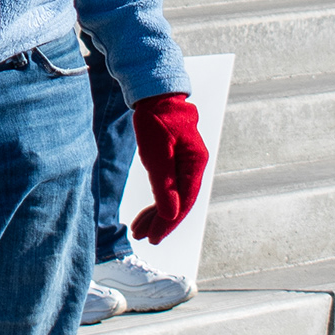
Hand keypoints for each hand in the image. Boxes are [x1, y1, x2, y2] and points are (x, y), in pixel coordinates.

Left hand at [130, 93, 207, 243]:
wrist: (155, 96)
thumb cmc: (156, 121)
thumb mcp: (156, 156)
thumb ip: (164, 187)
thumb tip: (171, 216)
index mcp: (194, 165)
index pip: (184, 203)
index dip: (168, 223)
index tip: (153, 238)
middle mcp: (194, 166)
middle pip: (180, 202)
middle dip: (161, 222)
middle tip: (144, 238)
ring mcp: (186, 163)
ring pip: (174, 196)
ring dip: (158, 214)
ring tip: (139, 229)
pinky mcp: (176, 160)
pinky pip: (170, 186)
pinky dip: (158, 200)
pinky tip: (149, 210)